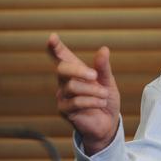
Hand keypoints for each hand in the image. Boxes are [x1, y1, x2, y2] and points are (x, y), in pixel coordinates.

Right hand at [47, 33, 120, 154]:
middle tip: (95, 76)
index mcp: (75, 73)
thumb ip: (103, 67)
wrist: (107, 123)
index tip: (52, 37)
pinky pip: (75, 102)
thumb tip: (104, 49)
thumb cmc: (105, 100)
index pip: (62, 57)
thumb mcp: (107, 82)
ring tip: (104, 94)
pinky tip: (101, 103)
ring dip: (92, 90)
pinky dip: (92, 101)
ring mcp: (63, 97)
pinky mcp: (65, 111)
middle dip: (78, 70)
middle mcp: (65, 83)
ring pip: (72, 87)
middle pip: (62, 69)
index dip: (56, 48)